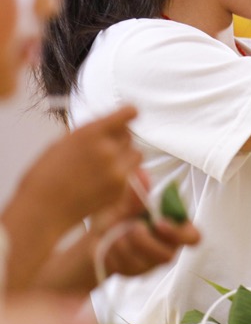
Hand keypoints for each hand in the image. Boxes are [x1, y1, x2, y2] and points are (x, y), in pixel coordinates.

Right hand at [16, 105, 140, 231]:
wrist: (42, 210)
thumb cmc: (44, 176)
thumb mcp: (60, 144)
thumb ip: (87, 135)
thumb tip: (104, 128)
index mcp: (91, 133)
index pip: (126, 114)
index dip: (129, 114)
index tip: (130, 114)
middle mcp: (108, 149)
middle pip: (130, 135)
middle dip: (120, 139)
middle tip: (107, 147)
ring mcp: (117, 170)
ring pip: (136, 154)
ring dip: (126, 156)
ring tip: (107, 164)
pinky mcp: (120, 188)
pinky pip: (130, 174)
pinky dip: (121, 174)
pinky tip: (101, 180)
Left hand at [91, 173, 200, 278]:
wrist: (94, 235)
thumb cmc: (116, 215)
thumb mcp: (123, 203)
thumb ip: (135, 194)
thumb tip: (142, 173)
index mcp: (173, 227)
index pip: (192, 238)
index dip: (178, 233)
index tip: (158, 222)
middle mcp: (166, 247)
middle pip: (167, 255)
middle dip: (144, 242)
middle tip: (130, 228)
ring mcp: (151, 262)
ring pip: (145, 263)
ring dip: (124, 246)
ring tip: (112, 234)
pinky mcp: (135, 272)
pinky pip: (127, 269)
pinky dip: (114, 255)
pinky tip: (107, 245)